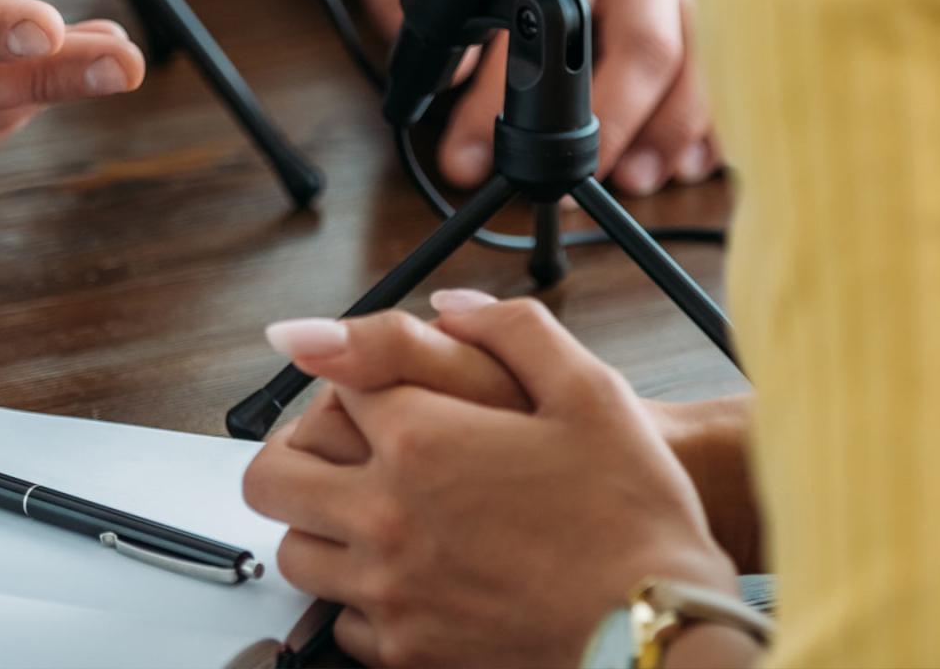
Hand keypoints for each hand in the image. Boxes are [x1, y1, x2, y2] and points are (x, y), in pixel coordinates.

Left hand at [244, 296, 735, 668]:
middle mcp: (387, 516)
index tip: (381, 389)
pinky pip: (341, 622)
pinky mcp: (410, 655)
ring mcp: (391, 593)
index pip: (332, 384)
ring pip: (294, 552)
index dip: (357, 378)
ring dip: (318, 526)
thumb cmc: (635, 516)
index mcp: (420, 439)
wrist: (666, 633)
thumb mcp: (589, 389)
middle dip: (295, 451)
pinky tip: (401, 578)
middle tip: (333, 451)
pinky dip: (357, 598)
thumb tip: (446, 306)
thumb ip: (509, 327)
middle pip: (273, 474)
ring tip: (365, 514)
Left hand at [354, 0, 715, 194]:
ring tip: (633, 181)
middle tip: (564, 181)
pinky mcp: (691, 20)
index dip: (504, 101)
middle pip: (641, 46)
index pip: (543, 25)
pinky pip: (711, 76)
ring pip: (685, 64)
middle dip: (606, 124)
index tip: (473, 155)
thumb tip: (429, 58)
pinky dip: (704, 126)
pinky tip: (689, 166)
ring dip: (665, 132)